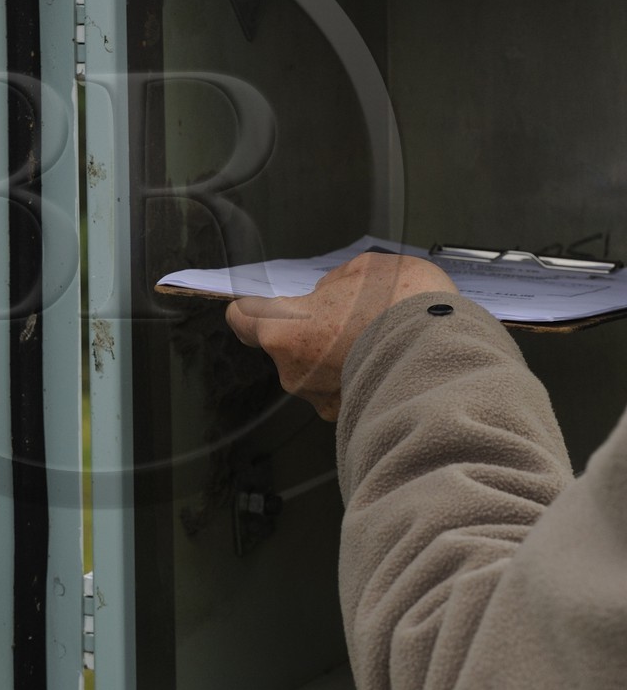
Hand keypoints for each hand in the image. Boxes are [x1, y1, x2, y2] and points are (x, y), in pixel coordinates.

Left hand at [226, 251, 457, 419]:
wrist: (447, 358)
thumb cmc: (402, 309)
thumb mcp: (366, 270)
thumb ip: (336, 283)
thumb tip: (333, 293)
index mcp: (286, 329)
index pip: (243, 320)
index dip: (251, 310)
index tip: (258, 304)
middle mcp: (294, 371)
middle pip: (287, 345)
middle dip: (312, 332)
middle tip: (349, 317)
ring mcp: (321, 400)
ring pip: (317, 371)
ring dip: (337, 358)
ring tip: (377, 340)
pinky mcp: (349, 419)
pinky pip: (344, 391)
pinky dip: (358, 378)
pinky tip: (388, 363)